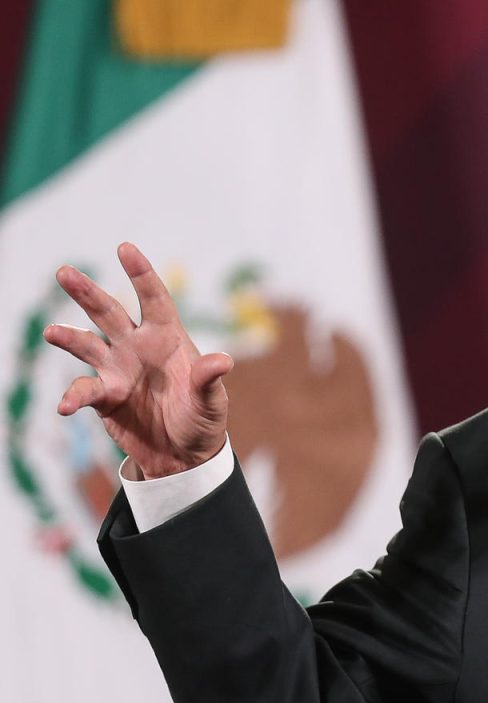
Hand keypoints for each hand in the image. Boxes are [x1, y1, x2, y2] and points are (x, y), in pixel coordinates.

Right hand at [44, 242, 232, 478]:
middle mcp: (137, 347)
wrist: (183, 455)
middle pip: (108, 313)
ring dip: (68, 337)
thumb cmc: (203, 420)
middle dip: (87, 293)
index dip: (140, 274)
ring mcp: (116, 369)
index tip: (125, 248)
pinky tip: (65, 406)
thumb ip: (210, 381)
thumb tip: (222, 361)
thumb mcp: (212, 402)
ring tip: (51, 332)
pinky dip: (73, 396)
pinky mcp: (103, 395)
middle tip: (64, 272)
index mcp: (167, 338)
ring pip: (86, 344)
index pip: (153, 299)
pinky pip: (83, 390)